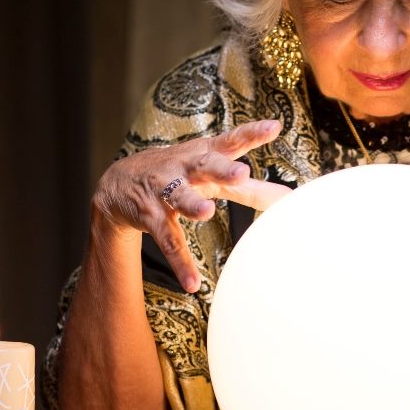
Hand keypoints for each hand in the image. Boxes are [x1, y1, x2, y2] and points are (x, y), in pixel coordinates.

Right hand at [91, 119, 291, 292]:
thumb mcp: (212, 177)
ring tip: (207, 213)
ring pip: (180, 197)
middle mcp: (185, 167)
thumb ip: (250, 187)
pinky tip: (193, 283)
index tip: (274, 127)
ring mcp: (164, 189)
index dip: (252, 133)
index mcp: (204, 155)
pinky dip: (181, 262)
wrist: (120, 182)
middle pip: (205, 165)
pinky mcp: (150, 215)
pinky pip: (167, 239)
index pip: (231, 141)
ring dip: (193, 204)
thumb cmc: (181, 175)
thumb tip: (288, 197)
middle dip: (222, 168)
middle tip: (241, 173)